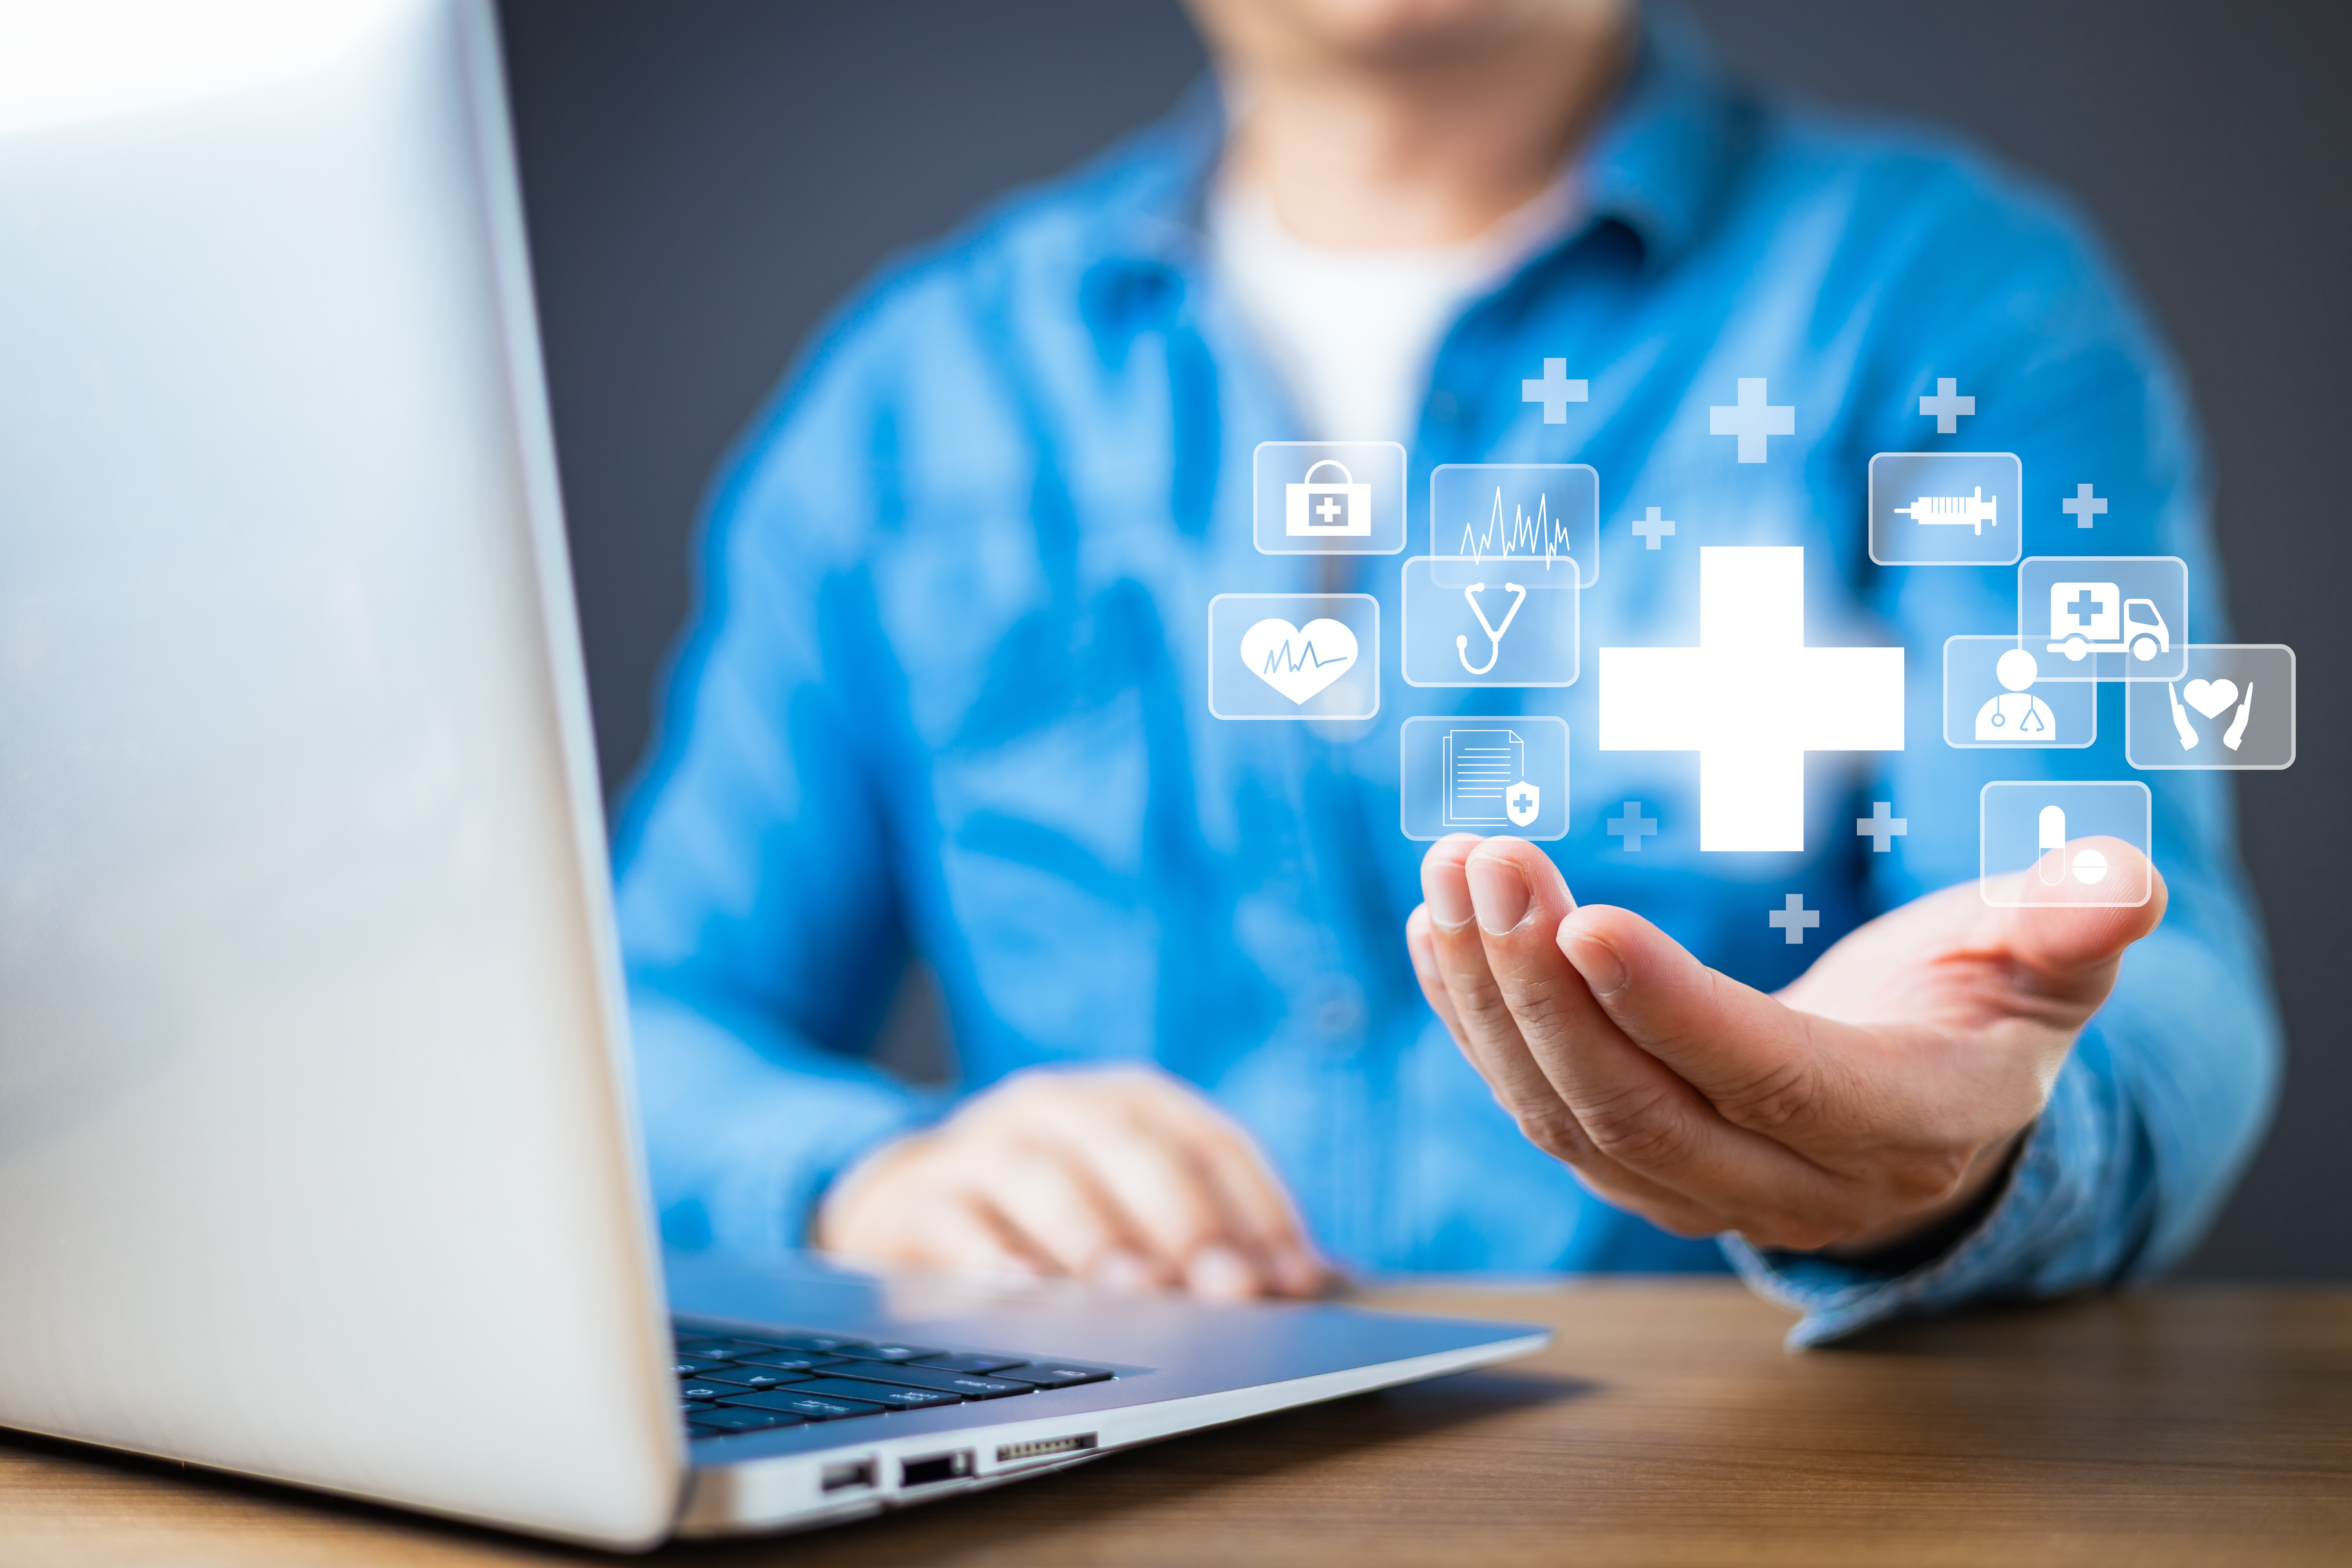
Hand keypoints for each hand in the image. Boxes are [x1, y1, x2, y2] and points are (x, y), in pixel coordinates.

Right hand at [814, 1065, 1327, 1298]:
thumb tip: (1330, 1286)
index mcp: (1129, 1101)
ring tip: (1137, 1293)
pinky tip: (1027, 1294)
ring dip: (1097, 1238)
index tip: (1296, 1282)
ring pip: (1046, 1180)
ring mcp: (984, 1146)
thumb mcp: (1133, 1200)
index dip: (1261, 1211)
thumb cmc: (1057, 1211)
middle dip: (1189, 1224)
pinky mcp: (919, 1197)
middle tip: (1228, 1293)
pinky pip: (957, 1223)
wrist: (910, 1199)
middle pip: (1135, 1153)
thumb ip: (1215, 1231)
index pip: (1211, 1144)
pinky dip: (993, 1258)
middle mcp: (1060, 1107)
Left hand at [1405, 834, 2164, 1254]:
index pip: (1768, 1075)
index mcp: (1901, 1123)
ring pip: (1570, 1116)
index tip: (1585, 918)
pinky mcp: (1636, 1170)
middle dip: (1546, 984)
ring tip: (1451, 877)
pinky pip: (1540, 1110)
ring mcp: (1700, 1188)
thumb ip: (2071, 924)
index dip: (1673, 1008)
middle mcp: (1792, 1181)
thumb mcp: (2046, 964)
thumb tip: (2120, 879)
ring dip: (1494, 997)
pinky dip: (1480, 1025)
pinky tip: (1442, 937)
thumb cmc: (1984, 1013)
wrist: (1930, 1114)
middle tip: (1489, 859)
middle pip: (1640, 1105)